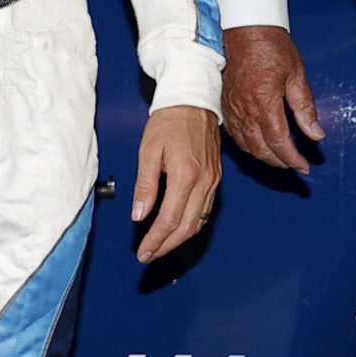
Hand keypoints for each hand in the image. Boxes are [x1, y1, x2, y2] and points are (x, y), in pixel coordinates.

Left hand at [133, 106, 221, 262]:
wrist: (193, 101)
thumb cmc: (169, 121)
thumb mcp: (148, 150)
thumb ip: (145, 185)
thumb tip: (139, 214)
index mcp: (186, 174)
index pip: (169, 219)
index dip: (155, 240)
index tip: (143, 251)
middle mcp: (204, 182)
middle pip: (186, 227)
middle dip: (166, 246)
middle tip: (149, 255)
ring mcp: (213, 181)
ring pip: (198, 223)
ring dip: (179, 239)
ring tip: (160, 246)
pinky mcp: (216, 179)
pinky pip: (205, 211)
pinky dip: (190, 225)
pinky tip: (178, 228)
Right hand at [220, 24, 325, 172]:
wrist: (244, 27)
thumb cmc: (269, 44)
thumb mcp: (296, 75)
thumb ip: (306, 108)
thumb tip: (316, 133)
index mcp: (264, 102)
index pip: (279, 143)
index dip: (293, 159)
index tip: (304, 166)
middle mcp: (244, 109)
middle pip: (261, 149)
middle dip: (279, 162)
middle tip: (294, 164)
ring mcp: (231, 107)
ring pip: (245, 144)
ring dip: (263, 155)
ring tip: (278, 157)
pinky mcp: (224, 103)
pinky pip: (234, 133)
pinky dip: (247, 143)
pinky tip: (257, 141)